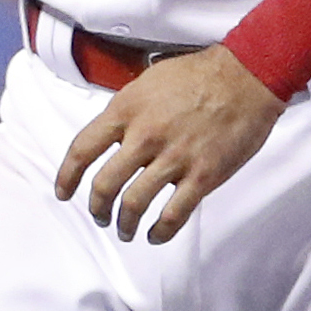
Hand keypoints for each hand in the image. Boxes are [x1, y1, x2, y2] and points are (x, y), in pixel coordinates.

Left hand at [54, 45, 284, 242]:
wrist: (246, 76)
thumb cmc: (200, 74)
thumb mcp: (148, 81)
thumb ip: (127, 109)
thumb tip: (113, 133)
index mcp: (126, 110)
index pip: (82, 149)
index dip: (67, 176)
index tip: (64, 191)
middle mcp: (145, 136)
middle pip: (104, 184)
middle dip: (97, 207)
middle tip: (99, 215)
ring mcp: (174, 158)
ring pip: (134, 204)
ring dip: (124, 223)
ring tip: (125, 230)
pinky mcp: (202, 175)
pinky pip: (173, 214)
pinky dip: (160, 232)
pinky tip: (155, 236)